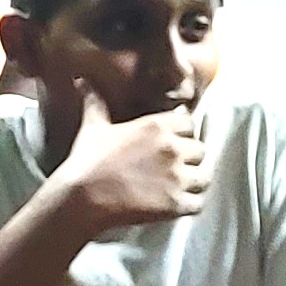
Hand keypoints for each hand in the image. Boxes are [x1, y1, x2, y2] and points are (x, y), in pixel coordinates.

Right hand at [50, 86, 208, 233]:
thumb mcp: (92, 127)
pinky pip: (198, 203)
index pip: (189, 124)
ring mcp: (176, 177)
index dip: (181, 134)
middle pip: (200, 150)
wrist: (81, 198)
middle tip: (172, 167)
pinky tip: (177, 204)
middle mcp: (172, 149)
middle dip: (188, 159)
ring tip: (178, 187)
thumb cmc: (86, 162)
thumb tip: (81, 81)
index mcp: (156, 126)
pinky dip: (190, 205)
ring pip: (204, 178)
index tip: (170, 142)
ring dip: (193, 182)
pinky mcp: (175, 203)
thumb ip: (94, 102)